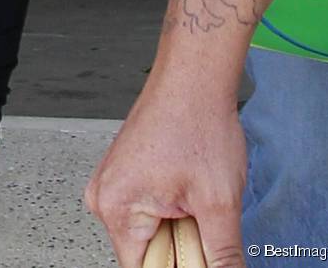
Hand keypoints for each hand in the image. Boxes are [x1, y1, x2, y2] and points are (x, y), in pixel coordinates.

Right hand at [85, 77, 246, 267]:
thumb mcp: (219, 203)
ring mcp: (114, 182)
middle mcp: (106, 196)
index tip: (202, 252)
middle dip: (184, 248)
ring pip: (153, 233)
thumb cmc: (197, 121)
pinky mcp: (127, 174)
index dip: (181, 267)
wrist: (194, 78)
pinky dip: (175, 211)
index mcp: (117, 208)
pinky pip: (150, 212)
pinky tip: (190, 188)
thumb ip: (222, 257)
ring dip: (181, 230)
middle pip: (149, 254)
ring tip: (198, 197)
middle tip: (205, 218)